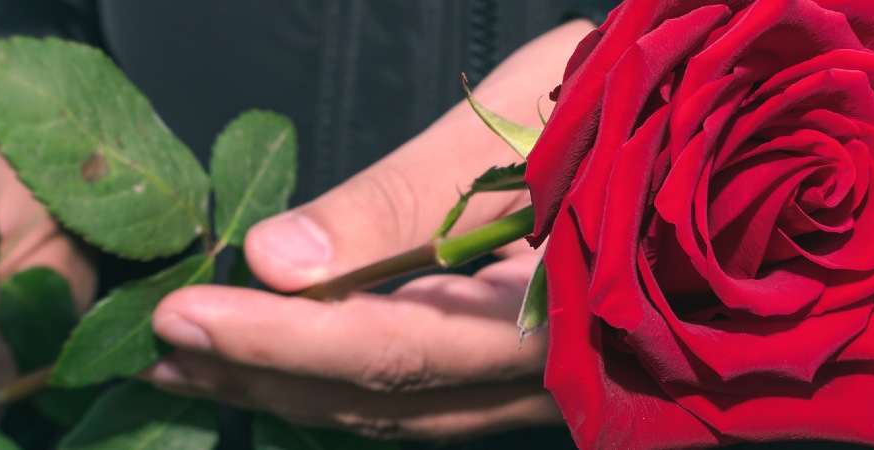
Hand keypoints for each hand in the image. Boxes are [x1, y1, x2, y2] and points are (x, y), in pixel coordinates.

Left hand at [143, 20, 596, 439]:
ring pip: (400, 414)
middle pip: (386, 396)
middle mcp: (553, 371)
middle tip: (158, 343)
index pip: (398, 346)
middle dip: (263, 372)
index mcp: (562, 306)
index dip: (285, 339)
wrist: (715, 149)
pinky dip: (337, 387)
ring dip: (288, 389)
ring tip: (191, 360)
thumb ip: (402, 201)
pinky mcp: (531, 380)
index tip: (184, 315)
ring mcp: (545, 387)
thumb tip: (278, 257)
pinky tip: (276, 365)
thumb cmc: (628, 103)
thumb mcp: (516, 123)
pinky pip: (424, 404)